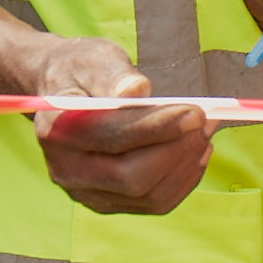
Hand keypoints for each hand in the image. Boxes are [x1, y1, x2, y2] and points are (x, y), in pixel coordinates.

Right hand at [30, 37, 214, 216]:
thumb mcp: (95, 60)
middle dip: (178, 149)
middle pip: (131, 178)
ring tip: (205, 130)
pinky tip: (195, 151)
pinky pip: (154, 202)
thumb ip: (114, 75)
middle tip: (206, 120)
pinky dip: (183, 179)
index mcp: (57, 129)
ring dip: (186, 164)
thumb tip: (137, 90)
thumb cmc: (83, 72)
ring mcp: (86, 192)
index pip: (112, 138)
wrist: (65, 93)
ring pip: (148, 196)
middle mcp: (66, 169)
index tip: (196, 112)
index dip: (158, 128)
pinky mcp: (108, 201)